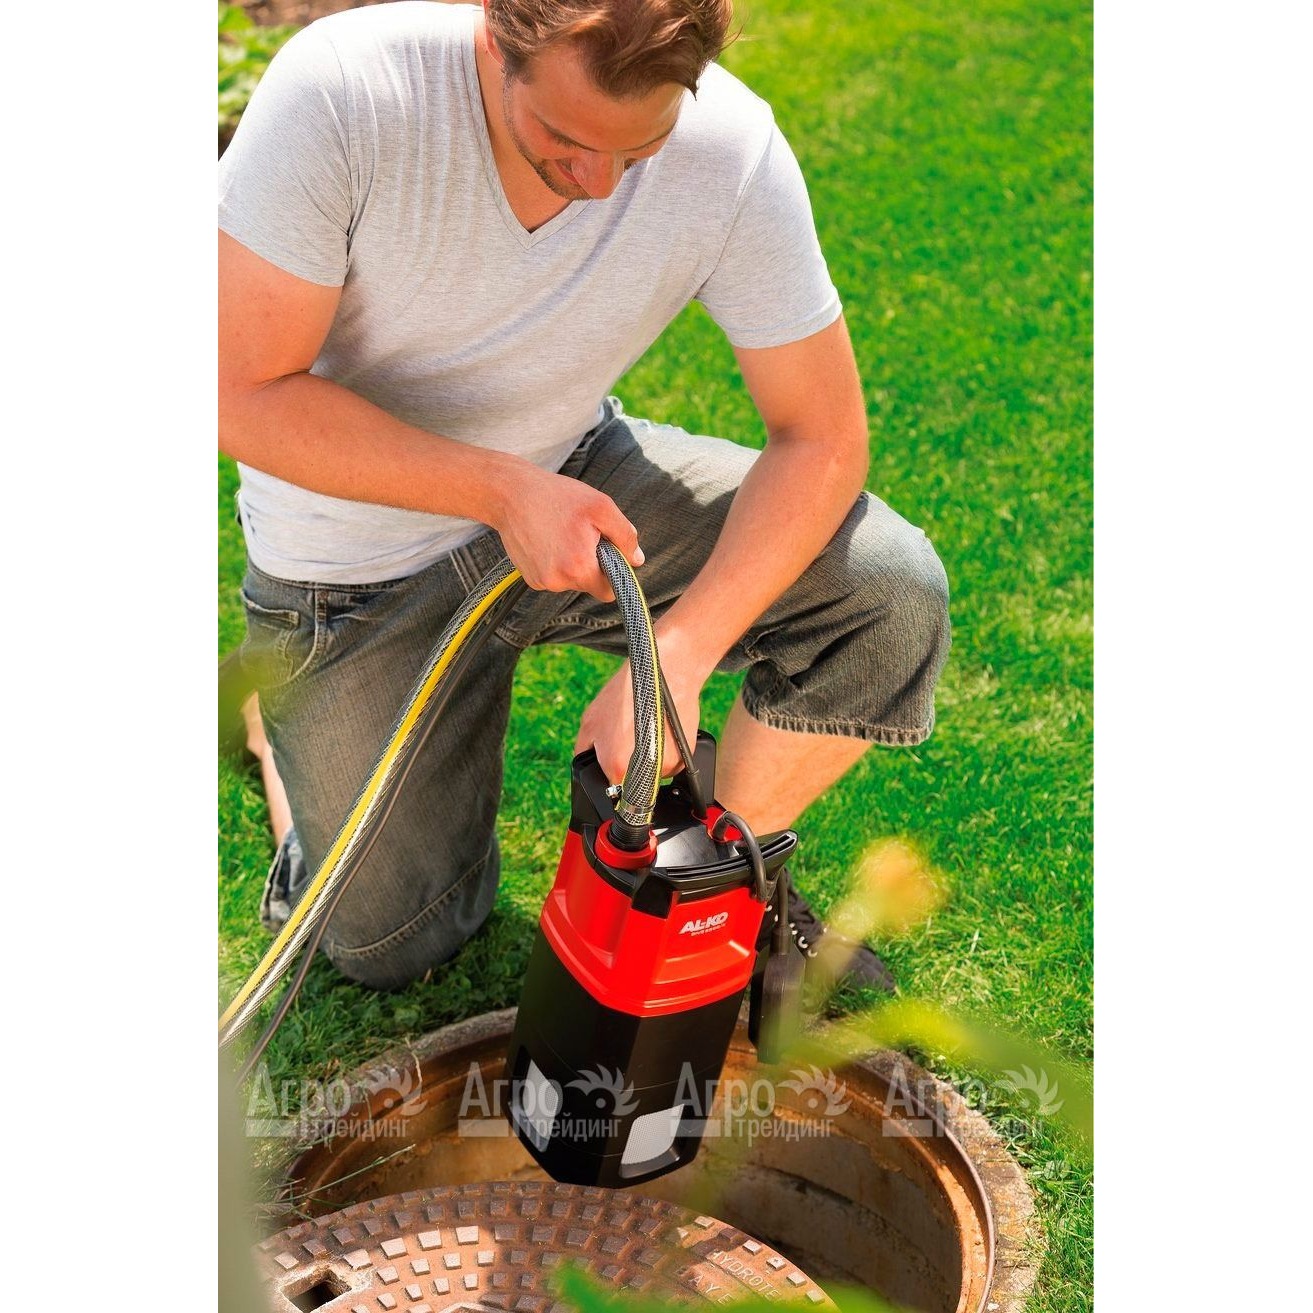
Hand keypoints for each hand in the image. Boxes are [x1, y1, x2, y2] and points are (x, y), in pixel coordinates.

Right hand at [491, 461, 642, 601]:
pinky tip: (547, 538)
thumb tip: (637, 560)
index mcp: (578, 568)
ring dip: (572, 562)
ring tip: (562, 533)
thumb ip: (625, 536)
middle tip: (582, 534)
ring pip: (570, 580)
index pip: (608, 592)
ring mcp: (541, 582)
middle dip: (591, 564)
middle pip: (589, 584)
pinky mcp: (528, 577)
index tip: (608, 554)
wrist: (510, 493)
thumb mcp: (601, 507)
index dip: (613, 574)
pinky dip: (555, 561)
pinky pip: (554, 576)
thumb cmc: (558, 496)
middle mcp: (558, 582)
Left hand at [575, 657, 703, 786]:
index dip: (610, 774)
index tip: (613, 760)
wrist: (667, 672)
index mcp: (616, 766)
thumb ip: (585, 750)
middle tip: (629, 740)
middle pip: (633, 783)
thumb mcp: (591, 720)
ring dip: (649, 759)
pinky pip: (670, 766)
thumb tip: (587, 767)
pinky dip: (666, 753)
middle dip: (629, 766)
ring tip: (646, 730)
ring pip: (653, 775)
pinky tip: (661, 731)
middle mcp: (644, 773)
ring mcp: (667, 767)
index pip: (610, 788)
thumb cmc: (628, 693)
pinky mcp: (684, 759)